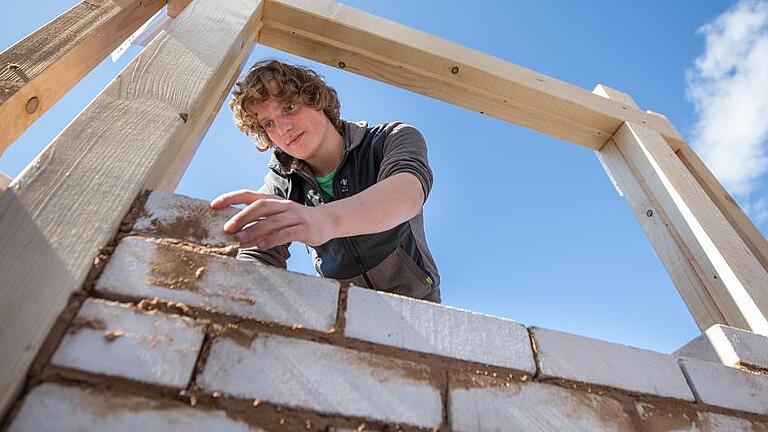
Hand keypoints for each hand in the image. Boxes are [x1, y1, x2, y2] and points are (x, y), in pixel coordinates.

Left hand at [210, 189, 333, 249]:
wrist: (326, 221)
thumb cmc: (295, 221)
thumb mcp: (276, 216)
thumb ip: (258, 221)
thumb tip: (234, 233)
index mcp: (273, 200)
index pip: (248, 194)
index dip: (231, 198)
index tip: (213, 205)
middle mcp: (283, 205)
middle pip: (260, 206)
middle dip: (242, 216)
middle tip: (227, 228)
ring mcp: (294, 216)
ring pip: (271, 221)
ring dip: (253, 231)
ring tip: (239, 241)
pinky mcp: (304, 229)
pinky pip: (286, 234)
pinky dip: (272, 239)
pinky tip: (261, 246)